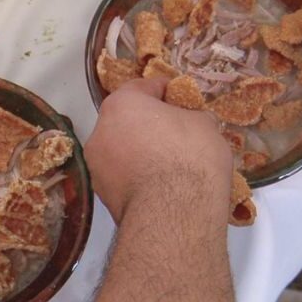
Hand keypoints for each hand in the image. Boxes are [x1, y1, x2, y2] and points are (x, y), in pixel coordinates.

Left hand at [86, 79, 230, 225]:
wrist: (174, 214)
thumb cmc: (189, 157)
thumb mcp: (204, 125)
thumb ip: (192, 117)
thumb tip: (192, 122)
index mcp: (121, 104)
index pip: (142, 87)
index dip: (163, 90)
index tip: (177, 96)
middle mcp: (101, 132)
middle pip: (126, 121)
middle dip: (149, 125)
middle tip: (175, 133)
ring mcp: (97, 167)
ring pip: (121, 151)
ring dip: (141, 153)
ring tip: (169, 164)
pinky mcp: (103, 196)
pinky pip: (123, 177)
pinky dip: (138, 177)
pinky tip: (161, 185)